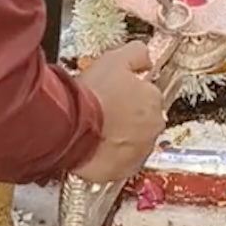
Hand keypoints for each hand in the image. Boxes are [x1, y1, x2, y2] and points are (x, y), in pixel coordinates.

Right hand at [74, 40, 164, 184]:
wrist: (71, 127)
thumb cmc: (91, 96)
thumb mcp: (115, 59)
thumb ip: (137, 54)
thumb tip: (145, 58)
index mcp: (153, 100)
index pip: (148, 95)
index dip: (129, 94)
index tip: (114, 94)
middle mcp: (153, 127)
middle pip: (143, 120)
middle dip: (127, 117)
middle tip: (105, 112)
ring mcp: (140, 152)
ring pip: (134, 142)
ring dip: (121, 137)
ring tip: (98, 129)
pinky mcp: (123, 171)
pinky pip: (121, 163)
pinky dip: (111, 157)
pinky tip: (96, 146)